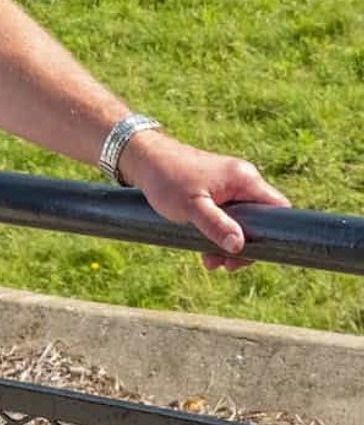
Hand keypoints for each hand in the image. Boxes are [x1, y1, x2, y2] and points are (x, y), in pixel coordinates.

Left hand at [120, 131, 290, 270]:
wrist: (143, 159)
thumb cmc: (166, 178)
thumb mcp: (191, 206)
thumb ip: (216, 225)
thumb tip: (240, 246)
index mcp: (244, 178)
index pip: (279, 208)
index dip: (273, 235)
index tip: (252, 255)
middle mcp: (241, 180)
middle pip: (260, 221)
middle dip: (244, 246)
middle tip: (225, 265)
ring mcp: (229, 186)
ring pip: (242, 223)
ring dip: (229, 245)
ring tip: (210, 261)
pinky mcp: (217, 192)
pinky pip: (229, 218)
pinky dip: (220, 235)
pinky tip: (206, 251)